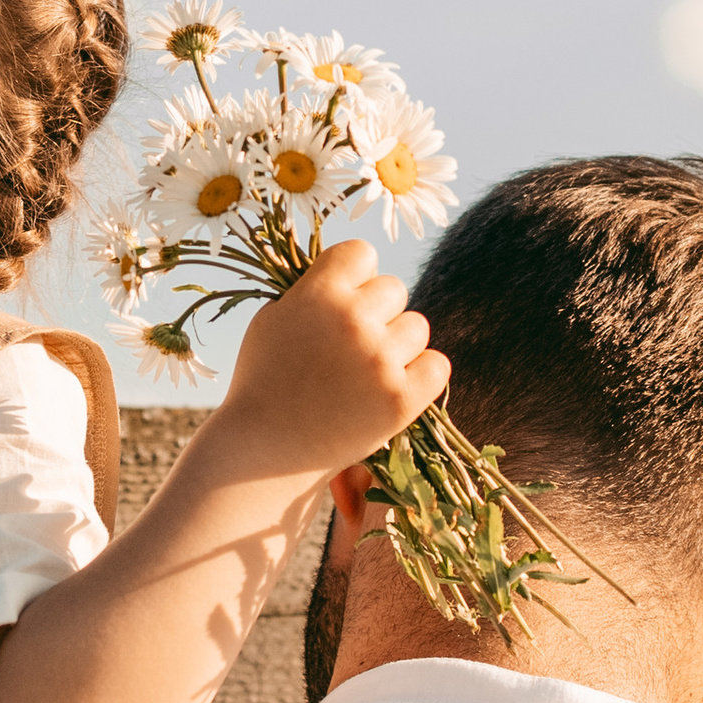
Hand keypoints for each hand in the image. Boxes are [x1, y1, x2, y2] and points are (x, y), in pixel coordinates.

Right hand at [210, 240, 449, 485]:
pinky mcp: (400, 399)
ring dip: (398, 345)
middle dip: (377, 313)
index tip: (345, 301)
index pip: (362, 253)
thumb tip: (350, 275)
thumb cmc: (264, 382)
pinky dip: (421, 375)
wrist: (264, 449)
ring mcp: (379, 360)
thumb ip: (312, 290)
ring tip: (366, 372)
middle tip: (352, 347)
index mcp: (318, 294)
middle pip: (394, 289)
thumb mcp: (272, 320)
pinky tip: (394, 386)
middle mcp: (352, 320)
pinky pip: (438, 366)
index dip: (356, 276)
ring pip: (417, 327)